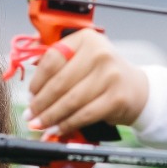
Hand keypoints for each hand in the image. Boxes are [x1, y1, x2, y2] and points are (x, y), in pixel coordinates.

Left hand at [23, 30, 148, 136]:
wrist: (136, 88)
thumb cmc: (104, 74)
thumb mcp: (83, 58)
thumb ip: (59, 63)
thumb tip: (31, 84)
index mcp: (87, 39)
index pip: (53, 59)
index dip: (37, 81)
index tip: (30, 95)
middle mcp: (100, 53)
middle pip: (60, 82)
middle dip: (41, 103)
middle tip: (31, 115)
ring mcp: (110, 75)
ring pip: (71, 101)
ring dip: (51, 116)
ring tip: (40, 124)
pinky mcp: (116, 97)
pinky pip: (85, 114)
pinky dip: (68, 124)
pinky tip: (57, 128)